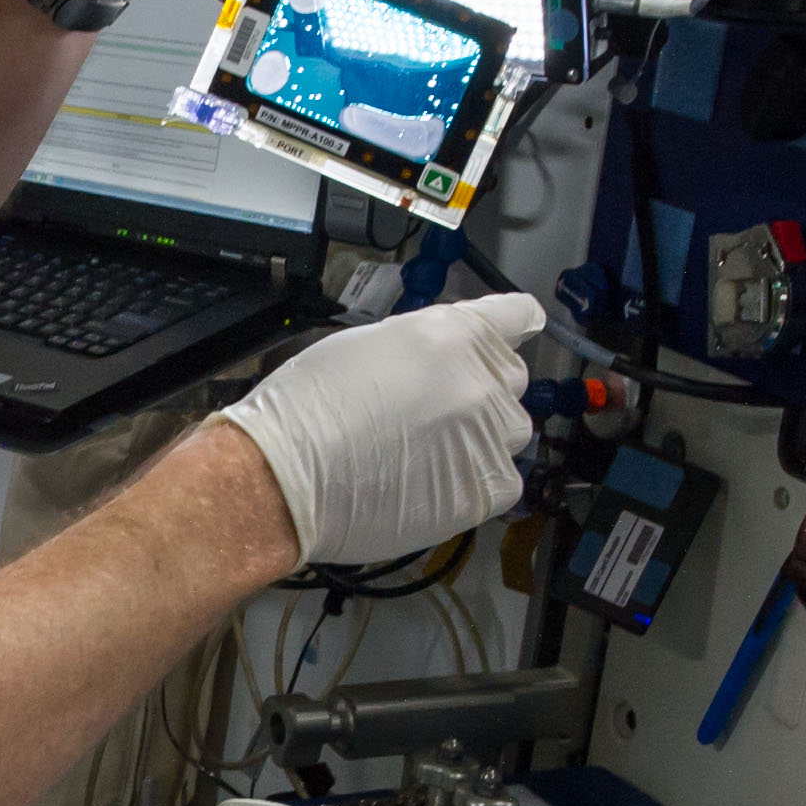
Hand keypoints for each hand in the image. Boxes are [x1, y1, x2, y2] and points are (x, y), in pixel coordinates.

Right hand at [217, 293, 542, 569]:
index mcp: (451, 333)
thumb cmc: (307, 409)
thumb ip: (424, 346)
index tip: (521, 328)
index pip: (516, 316)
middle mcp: (479, 380)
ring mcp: (485, 437)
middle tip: (433, 413)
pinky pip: (502, 482)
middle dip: (480, 390)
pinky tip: (433, 482)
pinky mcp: (481, 490)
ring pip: (509, 434)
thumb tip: (443, 358)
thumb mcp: (365, 344)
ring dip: (480, 438)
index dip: (516, 323)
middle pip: (511, 380)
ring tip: (426, 454)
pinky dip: (476, 482)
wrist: (284, 475)